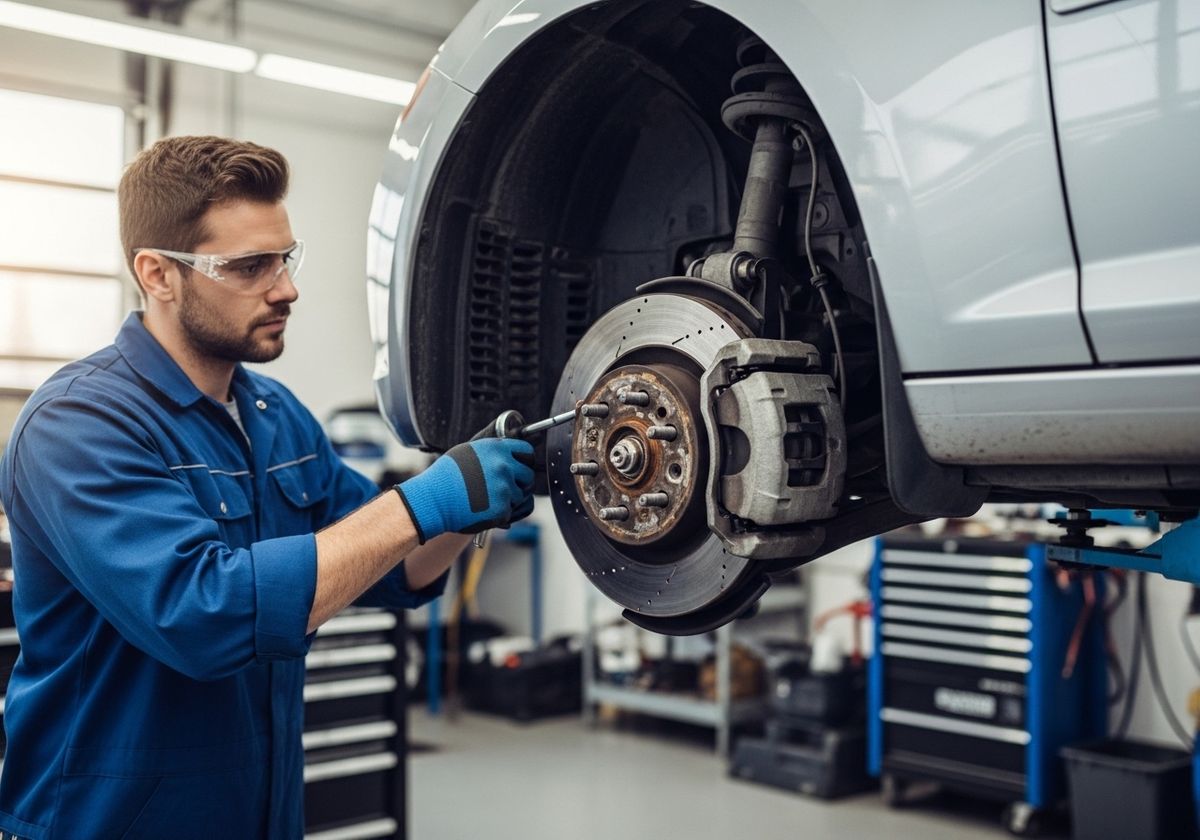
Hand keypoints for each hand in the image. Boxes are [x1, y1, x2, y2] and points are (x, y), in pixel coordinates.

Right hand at [393, 438, 534, 542]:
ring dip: (510, 499)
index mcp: (497, 449)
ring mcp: (504, 488)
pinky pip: (511, 511)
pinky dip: (501, 512)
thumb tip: (510, 449)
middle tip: (503, 487)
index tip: (520, 467)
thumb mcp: (468, 451)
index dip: (524, 461)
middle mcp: (504, 466)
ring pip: (521, 495)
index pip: (527, 452)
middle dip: (519, 482)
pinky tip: (484, 508)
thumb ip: (493, 450)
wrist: (433, 501)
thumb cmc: (445, 477)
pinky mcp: (502, 509)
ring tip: (487, 498)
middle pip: (528, 475)